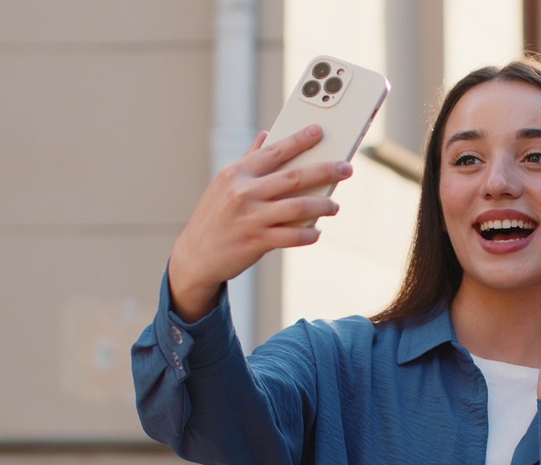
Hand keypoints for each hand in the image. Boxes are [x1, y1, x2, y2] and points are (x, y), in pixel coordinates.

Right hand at [168, 125, 352, 319]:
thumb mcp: (224, 185)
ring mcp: (251, 218)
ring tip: (334, 206)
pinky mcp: (257, 241)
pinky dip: (309, 234)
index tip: (319, 131)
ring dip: (323, 205)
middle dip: (325, 170)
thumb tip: (267, 136)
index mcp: (236, 174)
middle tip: (346, 168)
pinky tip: (316, 232)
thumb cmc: (214, 217)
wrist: (195, 256)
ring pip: (299, 207)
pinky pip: (293, 236)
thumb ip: (248, 160)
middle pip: (294, 177)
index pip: (274, 151)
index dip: (299, 140)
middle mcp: (244, 193)